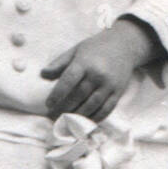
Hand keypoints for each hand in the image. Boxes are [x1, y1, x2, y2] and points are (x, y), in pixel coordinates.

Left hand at [41, 19, 160, 121]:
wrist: (124, 46)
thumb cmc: (94, 48)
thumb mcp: (75, 51)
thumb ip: (58, 64)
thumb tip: (42, 75)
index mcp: (85, 62)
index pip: (68, 80)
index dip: (57, 94)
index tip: (48, 104)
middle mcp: (98, 74)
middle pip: (78, 96)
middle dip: (63, 109)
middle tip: (52, 116)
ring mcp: (109, 85)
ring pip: (91, 105)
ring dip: (76, 116)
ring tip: (64, 121)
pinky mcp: (118, 93)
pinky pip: (105, 110)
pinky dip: (93, 119)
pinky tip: (83, 122)